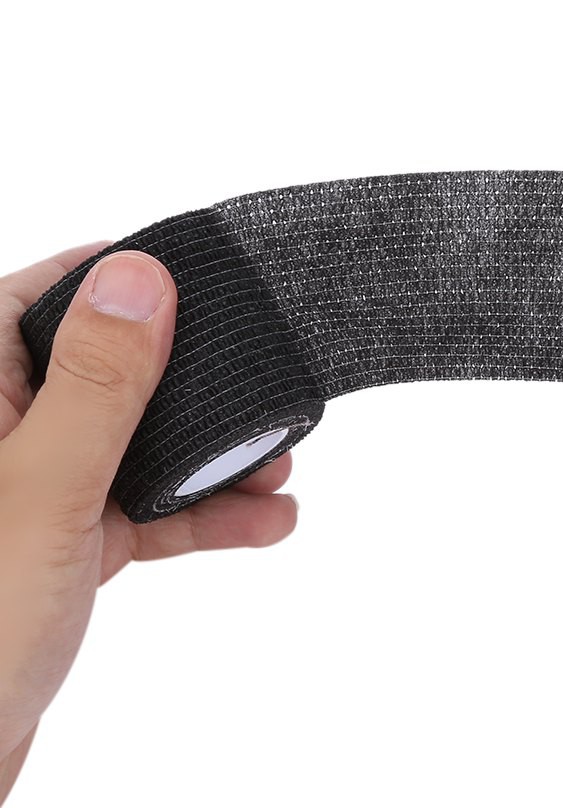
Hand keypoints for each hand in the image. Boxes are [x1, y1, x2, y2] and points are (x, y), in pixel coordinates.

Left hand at [0, 245, 297, 801]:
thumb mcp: (44, 494)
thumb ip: (96, 386)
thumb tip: (139, 276)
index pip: (48, 298)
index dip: (128, 282)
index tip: (206, 279)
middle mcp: (1, 431)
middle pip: (111, 373)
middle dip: (195, 387)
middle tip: (263, 387)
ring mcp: (32, 487)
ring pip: (135, 444)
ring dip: (211, 458)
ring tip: (281, 468)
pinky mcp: (59, 540)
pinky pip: (141, 507)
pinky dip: (199, 516)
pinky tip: (263, 523)